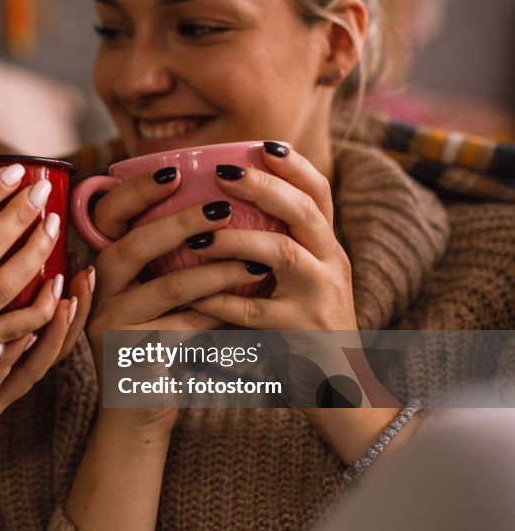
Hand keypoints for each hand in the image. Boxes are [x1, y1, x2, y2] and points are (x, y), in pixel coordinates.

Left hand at [0, 267, 92, 470]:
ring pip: (34, 367)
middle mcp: (6, 383)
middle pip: (54, 347)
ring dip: (53, 334)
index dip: (66, 298)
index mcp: (5, 365)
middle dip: (75, 312)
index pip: (47, 329)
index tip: (77, 263)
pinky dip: (9, 360)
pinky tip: (21, 336)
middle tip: (87, 276)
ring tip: (67, 302)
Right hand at [86, 167, 264, 433]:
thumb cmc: (156, 338)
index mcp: (101, 265)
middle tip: (223, 209)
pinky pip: (182, 329)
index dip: (136, 192)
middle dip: (179, 224)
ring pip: (165, 289)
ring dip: (216, 274)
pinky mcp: (131, 357)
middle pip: (132, 247)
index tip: (175, 172)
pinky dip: (218, 316)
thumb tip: (218, 202)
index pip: (108, 216)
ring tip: (256, 265)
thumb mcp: (152, 292)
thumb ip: (164, 256)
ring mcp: (109, 326)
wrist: (138, 407)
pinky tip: (247, 308)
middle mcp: (95, 292)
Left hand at [186, 143, 357, 330]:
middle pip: (304, 212)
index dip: (295, 167)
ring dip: (235, 240)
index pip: (319, 194)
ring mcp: (318, 297)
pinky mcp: (299, 330)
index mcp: (327, 247)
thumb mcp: (303, 278)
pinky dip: (220, 300)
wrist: (338, 385)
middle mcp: (330, 264)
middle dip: (263, 188)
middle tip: (222, 173)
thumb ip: (279, 243)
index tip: (264, 144)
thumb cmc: (305, 324)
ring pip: (281, 254)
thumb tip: (226, 203)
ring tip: (197, 236)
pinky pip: (253, 310)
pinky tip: (193, 295)